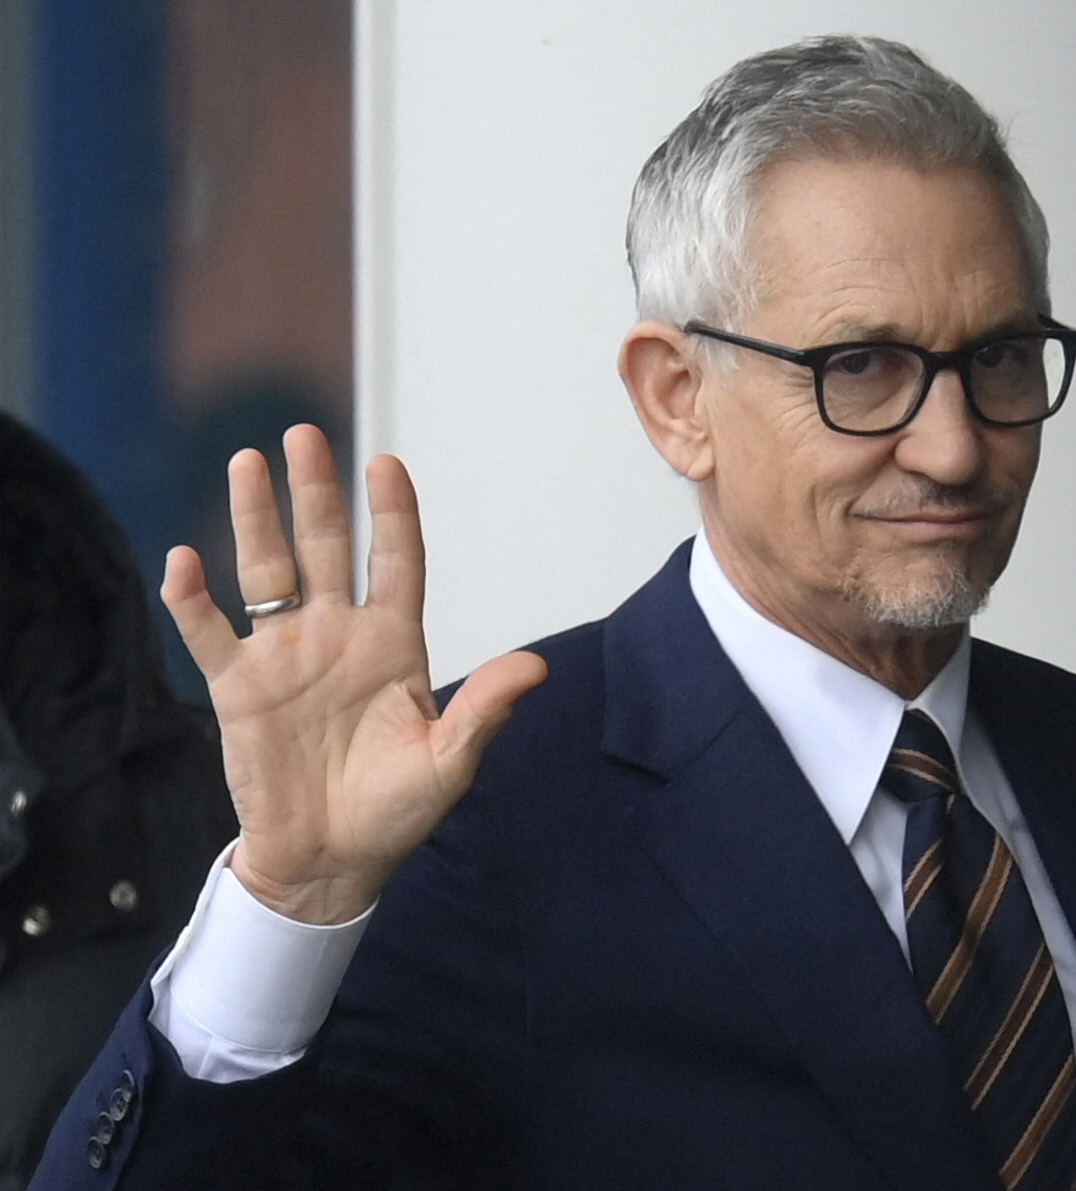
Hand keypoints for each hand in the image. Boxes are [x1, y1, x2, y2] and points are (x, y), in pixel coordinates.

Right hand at [162, 424, 547, 923]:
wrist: (330, 865)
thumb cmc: (396, 814)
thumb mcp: (449, 765)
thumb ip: (484, 712)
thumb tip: (536, 667)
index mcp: (395, 646)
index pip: (396, 563)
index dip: (393, 515)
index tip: (386, 465)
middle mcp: (338, 637)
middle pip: (326, 549)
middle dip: (315, 493)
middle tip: (303, 436)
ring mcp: (286, 657)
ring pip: (266, 573)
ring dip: (254, 520)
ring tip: (246, 462)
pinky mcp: (239, 689)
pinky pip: (210, 633)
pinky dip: (192, 600)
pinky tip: (185, 561)